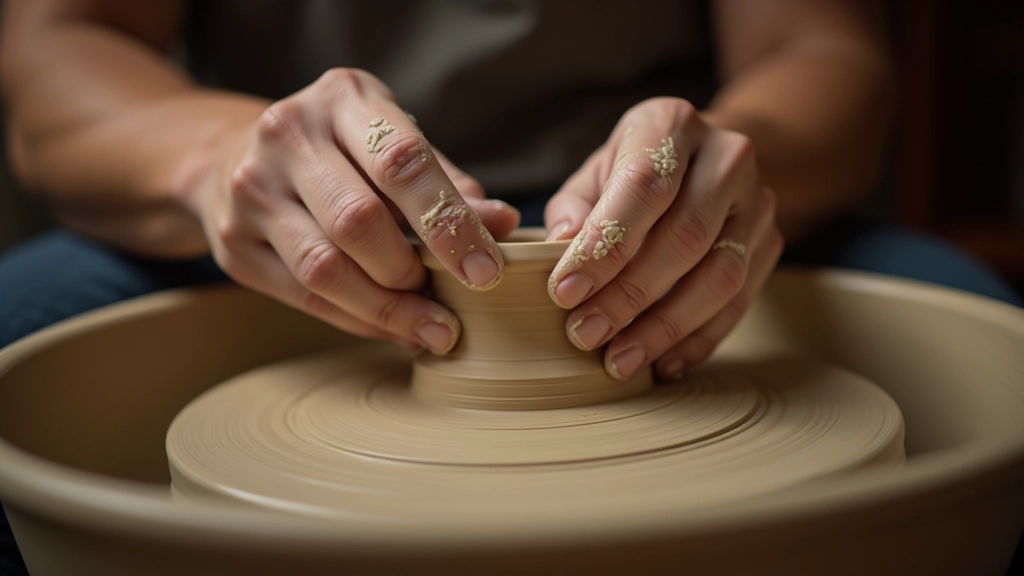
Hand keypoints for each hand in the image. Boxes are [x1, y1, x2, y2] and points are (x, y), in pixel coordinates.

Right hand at [179, 69, 518, 353]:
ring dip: (388, 309)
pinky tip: (393, 329)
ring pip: (326, 268)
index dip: (448, 223)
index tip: (487, 272)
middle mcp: (287, 134)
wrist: (232, 154)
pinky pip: (304, 296)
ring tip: (432, 330)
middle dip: (414, 274)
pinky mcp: (233, 244)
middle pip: (358, 221)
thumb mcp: (393, 144)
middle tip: (455, 306)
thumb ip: (447, 185)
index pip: (401, 161)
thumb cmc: (340, 152)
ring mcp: (250, 190)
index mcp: (342, 98)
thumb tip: (503, 226)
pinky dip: (358, 320)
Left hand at [544, 97, 782, 380]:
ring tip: (617, 361)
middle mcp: (727, 157)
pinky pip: (739, 303)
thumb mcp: (597, 171)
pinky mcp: (771, 244)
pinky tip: (662, 364)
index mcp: (672, 125)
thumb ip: (576, 207)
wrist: (705, 160)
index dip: (605, 245)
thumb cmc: (635, 169)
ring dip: (664, 327)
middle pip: (684, 237)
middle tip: (584, 334)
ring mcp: (758, 202)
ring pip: (719, 276)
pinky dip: (698, 340)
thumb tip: (560, 248)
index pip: (644, 186)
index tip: (564, 291)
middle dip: (628, 295)